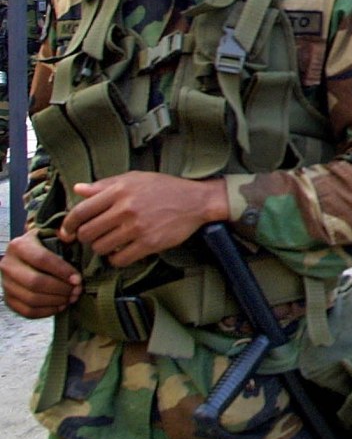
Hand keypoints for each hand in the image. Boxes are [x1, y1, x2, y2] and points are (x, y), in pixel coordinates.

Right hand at [1, 230, 81, 317]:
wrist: (27, 256)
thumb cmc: (45, 244)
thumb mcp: (51, 233)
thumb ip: (62, 233)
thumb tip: (71, 236)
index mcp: (19, 246)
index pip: (42, 260)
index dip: (62, 271)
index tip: (78, 279)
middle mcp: (8, 265)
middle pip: (35, 282)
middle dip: (60, 289)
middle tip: (77, 291)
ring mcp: (5, 284)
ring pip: (31, 299)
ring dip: (55, 301)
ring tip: (71, 298)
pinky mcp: (8, 299)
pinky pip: (26, 311)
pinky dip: (46, 311)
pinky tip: (60, 306)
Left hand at [59, 172, 228, 267]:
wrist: (196, 201)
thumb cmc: (164, 188)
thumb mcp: (135, 178)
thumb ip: (105, 185)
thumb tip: (78, 189)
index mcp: (119, 191)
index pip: (81, 211)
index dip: (68, 225)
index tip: (67, 232)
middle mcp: (125, 209)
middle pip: (87, 233)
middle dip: (87, 238)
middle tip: (95, 236)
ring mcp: (137, 227)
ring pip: (101, 248)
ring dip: (102, 248)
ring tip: (111, 242)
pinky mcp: (149, 243)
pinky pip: (119, 259)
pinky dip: (116, 259)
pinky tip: (122, 252)